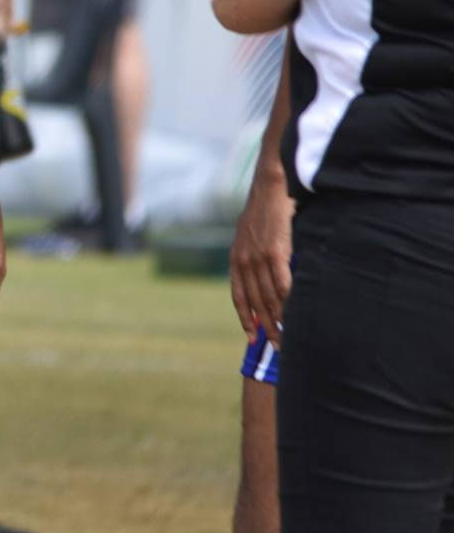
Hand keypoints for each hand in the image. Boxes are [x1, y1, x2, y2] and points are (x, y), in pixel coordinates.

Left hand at [230, 167, 293, 342]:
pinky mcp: (275, 251)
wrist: (270, 186)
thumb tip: (268, 277)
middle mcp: (243, 261)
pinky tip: (296, 314)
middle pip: (255, 302)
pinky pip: (282, 282)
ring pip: (269, 296)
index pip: (239, 296)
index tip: (250, 337)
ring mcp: (258, 257)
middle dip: (266, 326)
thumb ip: (256, 257)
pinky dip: (289, 300)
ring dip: (279, 319)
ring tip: (288, 336)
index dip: (245, 318)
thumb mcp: (252, 236)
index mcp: (236, 259)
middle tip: (277, 346)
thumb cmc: (266, 211)